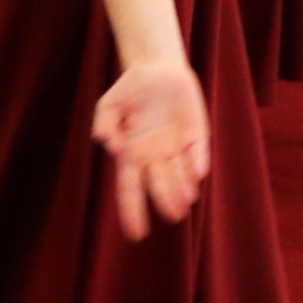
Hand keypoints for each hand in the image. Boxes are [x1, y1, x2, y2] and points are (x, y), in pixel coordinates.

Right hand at [91, 57, 210, 240]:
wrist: (158, 68)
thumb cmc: (130, 88)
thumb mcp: (110, 103)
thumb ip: (105, 122)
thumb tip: (110, 145)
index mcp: (132, 154)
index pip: (129, 189)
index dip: (132, 211)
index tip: (135, 234)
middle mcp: (155, 156)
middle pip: (158, 185)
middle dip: (165, 200)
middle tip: (173, 215)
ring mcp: (177, 148)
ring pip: (180, 176)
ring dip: (182, 189)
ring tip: (184, 201)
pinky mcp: (196, 136)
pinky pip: (197, 154)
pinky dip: (197, 164)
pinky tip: (197, 173)